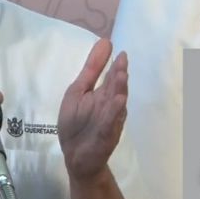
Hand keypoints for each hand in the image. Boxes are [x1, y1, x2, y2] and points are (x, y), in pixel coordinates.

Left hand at [57, 38, 127, 179]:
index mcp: (103, 93)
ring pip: (116, 103)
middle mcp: (109, 105)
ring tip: (121, 75)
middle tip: (123, 59)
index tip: (119, 50)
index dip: (115, 64)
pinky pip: (110, 122)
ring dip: (119, 90)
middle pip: (115, 88)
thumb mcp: (78, 91)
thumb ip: (92, 69)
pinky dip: (113, 113)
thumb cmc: (76, 122)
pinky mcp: (105, 134)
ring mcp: (109, 120)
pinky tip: (117, 101)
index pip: (110, 77)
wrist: (77, 157)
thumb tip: (105, 42)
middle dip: (118, 74)